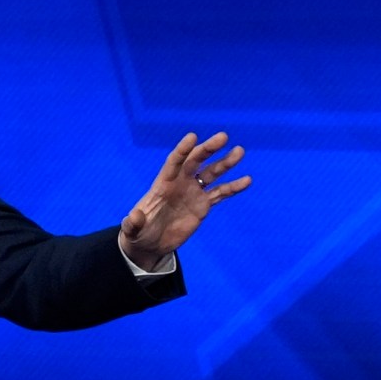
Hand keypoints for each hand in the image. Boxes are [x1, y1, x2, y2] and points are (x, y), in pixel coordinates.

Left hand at [120, 131, 249, 267]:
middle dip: (209, 149)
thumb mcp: (133, 230)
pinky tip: (247, 180)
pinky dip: (233, 187)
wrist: (151, 243)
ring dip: (225, 163)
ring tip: (239, 151)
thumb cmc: (139, 233)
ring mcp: (193, 192)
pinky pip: (221, 193)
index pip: (174, 162)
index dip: (183, 150)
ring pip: (212, 173)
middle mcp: (180, 183)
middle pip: (196, 161)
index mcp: (163, 184)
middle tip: (223, 137)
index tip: (193, 137)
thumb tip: (134, 216)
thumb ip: (133, 223)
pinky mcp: (203, 205)